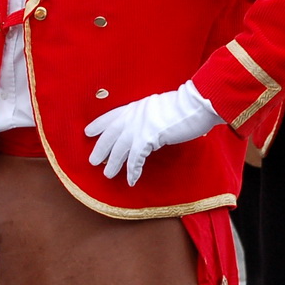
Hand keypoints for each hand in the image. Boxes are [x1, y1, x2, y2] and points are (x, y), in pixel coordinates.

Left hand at [85, 80, 221, 185]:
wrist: (196, 104)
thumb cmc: (185, 106)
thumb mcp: (160, 106)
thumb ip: (149, 115)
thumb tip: (147, 127)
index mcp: (136, 106)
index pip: (111, 115)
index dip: (99, 124)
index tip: (88, 132)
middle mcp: (134, 115)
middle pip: (111, 134)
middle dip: (100, 148)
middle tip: (92, 161)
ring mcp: (140, 126)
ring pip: (119, 148)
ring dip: (113, 163)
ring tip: (108, 174)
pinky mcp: (149, 137)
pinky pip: (136, 159)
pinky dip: (133, 171)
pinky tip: (131, 180)